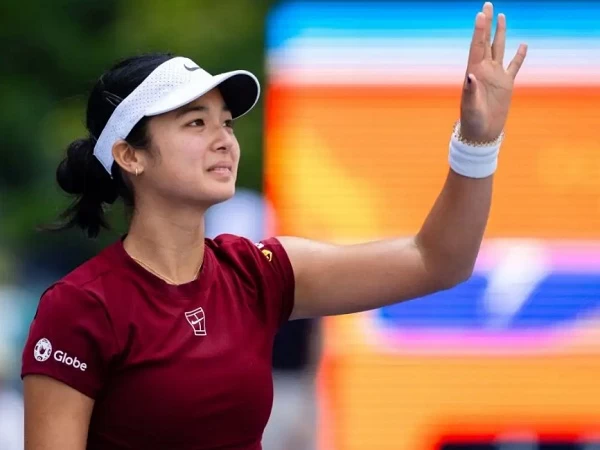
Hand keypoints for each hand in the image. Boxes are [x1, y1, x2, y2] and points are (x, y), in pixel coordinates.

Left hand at [460, 2, 527, 141]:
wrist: (481, 134)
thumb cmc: (472, 122)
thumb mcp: (471, 107)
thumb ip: (470, 91)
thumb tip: (471, 76)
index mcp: (474, 72)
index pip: (477, 47)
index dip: (479, 31)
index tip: (480, 14)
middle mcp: (484, 70)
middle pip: (486, 42)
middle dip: (486, 24)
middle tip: (486, 5)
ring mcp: (496, 76)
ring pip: (498, 49)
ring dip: (499, 33)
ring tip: (500, 16)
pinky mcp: (506, 84)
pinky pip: (514, 66)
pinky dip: (519, 55)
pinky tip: (523, 45)